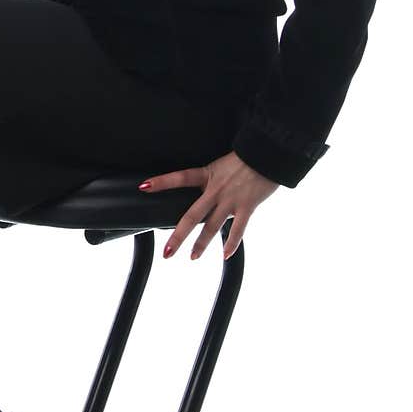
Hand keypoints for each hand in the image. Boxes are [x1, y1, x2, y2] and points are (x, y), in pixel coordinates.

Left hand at [138, 150, 278, 260]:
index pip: (180, 177)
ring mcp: (230, 200)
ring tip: (192, 257)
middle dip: (178, 236)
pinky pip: (238, 229)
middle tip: (167, 252)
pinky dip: (232, 244)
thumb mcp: (221, 164)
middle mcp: (215, 190)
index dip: (161, 181)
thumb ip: (211, 178)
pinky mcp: (247, 207)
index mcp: (207, 174)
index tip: (143, 187)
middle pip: (191, 216)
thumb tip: (202, 190)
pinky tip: (225, 255)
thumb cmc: (247, 158)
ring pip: (211, 227)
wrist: (269, 154)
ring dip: (201, 244)